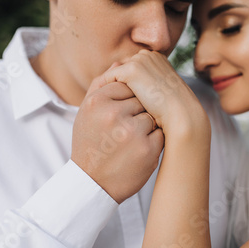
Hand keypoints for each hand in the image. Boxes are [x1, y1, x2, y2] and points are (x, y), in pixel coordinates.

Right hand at [71, 80, 163, 203]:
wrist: (93, 184)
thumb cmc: (90, 144)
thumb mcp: (87, 113)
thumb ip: (102, 85)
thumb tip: (121, 63)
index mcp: (96, 102)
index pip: (126, 84)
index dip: (126, 101)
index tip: (117, 116)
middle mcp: (113, 114)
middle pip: (141, 98)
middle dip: (137, 112)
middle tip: (122, 131)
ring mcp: (132, 132)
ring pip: (153, 115)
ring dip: (147, 127)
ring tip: (129, 142)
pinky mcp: (148, 149)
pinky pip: (161, 133)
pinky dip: (154, 141)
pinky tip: (138, 151)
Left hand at [97, 50, 207, 135]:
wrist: (181, 116)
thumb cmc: (173, 113)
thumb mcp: (159, 97)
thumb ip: (144, 90)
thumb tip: (128, 93)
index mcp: (157, 59)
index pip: (130, 72)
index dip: (121, 90)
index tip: (111, 106)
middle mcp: (148, 55)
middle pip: (120, 72)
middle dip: (110, 88)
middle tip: (99, 106)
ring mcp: (140, 61)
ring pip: (113, 77)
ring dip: (105, 91)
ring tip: (98, 110)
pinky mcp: (132, 70)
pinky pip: (107, 81)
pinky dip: (103, 93)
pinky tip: (100, 110)